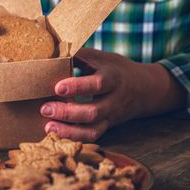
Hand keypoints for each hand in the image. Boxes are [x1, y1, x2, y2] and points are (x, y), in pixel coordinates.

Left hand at [41, 48, 185, 141]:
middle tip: (45, 108)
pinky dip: (74, 137)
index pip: (98, 84)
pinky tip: (56, 133)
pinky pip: (92, 136)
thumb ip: (77, 56)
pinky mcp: (107, 126)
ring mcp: (111, 116)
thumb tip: (50, 52)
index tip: (58, 87)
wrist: (145, 88)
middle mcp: (114, 100)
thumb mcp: (99, 57)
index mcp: (113, 78)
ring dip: (69, 131)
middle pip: (93, 112)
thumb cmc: (113, 68)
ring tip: (48, 126)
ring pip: (93, 129)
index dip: (78, 87)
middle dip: (68, 112)